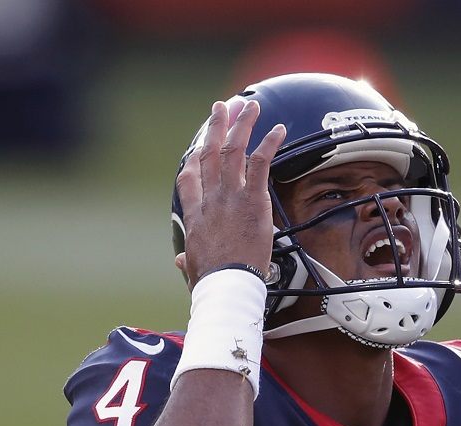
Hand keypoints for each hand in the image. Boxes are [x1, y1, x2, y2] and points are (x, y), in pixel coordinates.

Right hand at [174, 98, 285, 287]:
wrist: (227, 284)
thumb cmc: (211, 282)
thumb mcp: (193, 270)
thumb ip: (188, 261)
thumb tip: (181, 262)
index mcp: (194, 215)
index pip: (190, 177)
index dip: (195, 156)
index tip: (200, 141)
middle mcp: (210, 198)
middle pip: (210, 153)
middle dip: (217, 126)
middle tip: (223, 107)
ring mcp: (231, 196)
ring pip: (234, 150)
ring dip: (242, 124)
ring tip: (249, 105)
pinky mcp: (253, 200)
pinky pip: (261, 164)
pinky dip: (270, 144)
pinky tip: (279, 129)